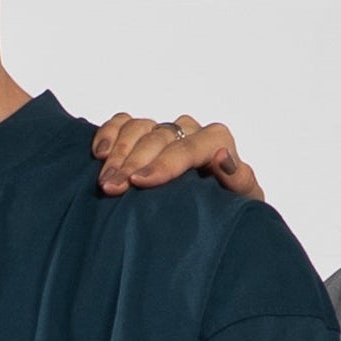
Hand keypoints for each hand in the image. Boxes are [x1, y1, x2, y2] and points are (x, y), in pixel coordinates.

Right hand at [91, 112, 263, 201]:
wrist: (214, 218)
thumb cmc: (229, 212)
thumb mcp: (242, 203)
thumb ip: (239, 180)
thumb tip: (222, 157)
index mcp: (217, 143)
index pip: (191, 145)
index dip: (165, 162)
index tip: (141, 182)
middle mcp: (189, 132)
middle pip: (159, 137)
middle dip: (133, 162)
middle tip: (112, 189)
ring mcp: (164, 131)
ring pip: (139, 127)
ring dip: (117, 153)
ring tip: (104, 183)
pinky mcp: (144, 134)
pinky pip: (123, 123)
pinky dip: (108, 133)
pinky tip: (99, 154)